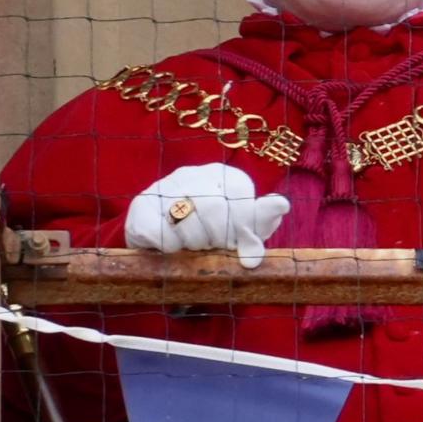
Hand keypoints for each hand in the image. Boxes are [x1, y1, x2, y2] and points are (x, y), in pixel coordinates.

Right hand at [124, 163, 290, 269]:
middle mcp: (193, 175)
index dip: (241, 227)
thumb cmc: (211, 235)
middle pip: (214, 207)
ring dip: (194, 244)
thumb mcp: (243, 230)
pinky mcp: (141, 206)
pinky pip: (160, 232)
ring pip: (186, 220)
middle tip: (213, 247)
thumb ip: (261, 221)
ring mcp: (164, 187)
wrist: (163, 242)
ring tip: (194, 246)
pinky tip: (172, 246)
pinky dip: (170, 247)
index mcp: (224, 176)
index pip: (241, 197)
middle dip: (218, 237)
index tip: (236, 242)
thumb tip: (281, 205)